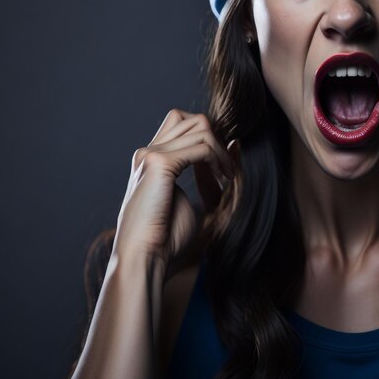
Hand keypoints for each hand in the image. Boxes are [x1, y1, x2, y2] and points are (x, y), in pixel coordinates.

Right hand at [112, 109, 233, 272]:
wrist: (143, 259)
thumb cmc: (165, 240)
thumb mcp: (197, 202)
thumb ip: (213, 175)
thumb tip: (234, 143)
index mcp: (150, 160)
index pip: (181, 124)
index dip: (209, 141)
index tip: (222, 169)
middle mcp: (148, 152)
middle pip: (192, 119)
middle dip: (217, 141)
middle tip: (226, 172)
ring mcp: (151, 154)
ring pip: (201, 128)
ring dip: (221, 151)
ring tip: (226, 177)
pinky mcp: (159, 162)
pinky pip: (202, 146)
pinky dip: (218, 159)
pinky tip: (223, 179)